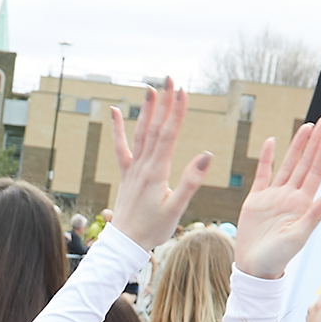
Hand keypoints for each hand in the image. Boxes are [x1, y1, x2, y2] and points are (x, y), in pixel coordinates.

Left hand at [108, 79, 206, 248]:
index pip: (168, 135)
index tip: (182, 91)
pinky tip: (114, 111)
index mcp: (156, 172)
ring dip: (146, 110)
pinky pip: (120, 147)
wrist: (126, 243)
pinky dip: (117, 128)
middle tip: (169, 79)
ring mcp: (132, 168)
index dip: (176, 112)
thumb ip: (190, 182)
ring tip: (151, 89)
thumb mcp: (176, 209)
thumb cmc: (153, 229)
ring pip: (139, 133)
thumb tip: (206, 156)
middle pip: (154, 128)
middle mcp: (142, 165)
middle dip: (163, 103)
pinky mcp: (126, 174)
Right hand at [233, 117, 320, 278]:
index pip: (318, 170)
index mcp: (304, 203)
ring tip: (308, 127)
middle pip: (307, 162)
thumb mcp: (299, 237)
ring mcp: (274, 196)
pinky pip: (263, 173)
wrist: (254, 268)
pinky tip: (273, 142)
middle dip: (317, 141)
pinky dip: (268, 158)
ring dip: (298, 145)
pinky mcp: (256, 199)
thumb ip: (315, 214)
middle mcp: (292, 196)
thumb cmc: (278, 257)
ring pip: (289, 164)